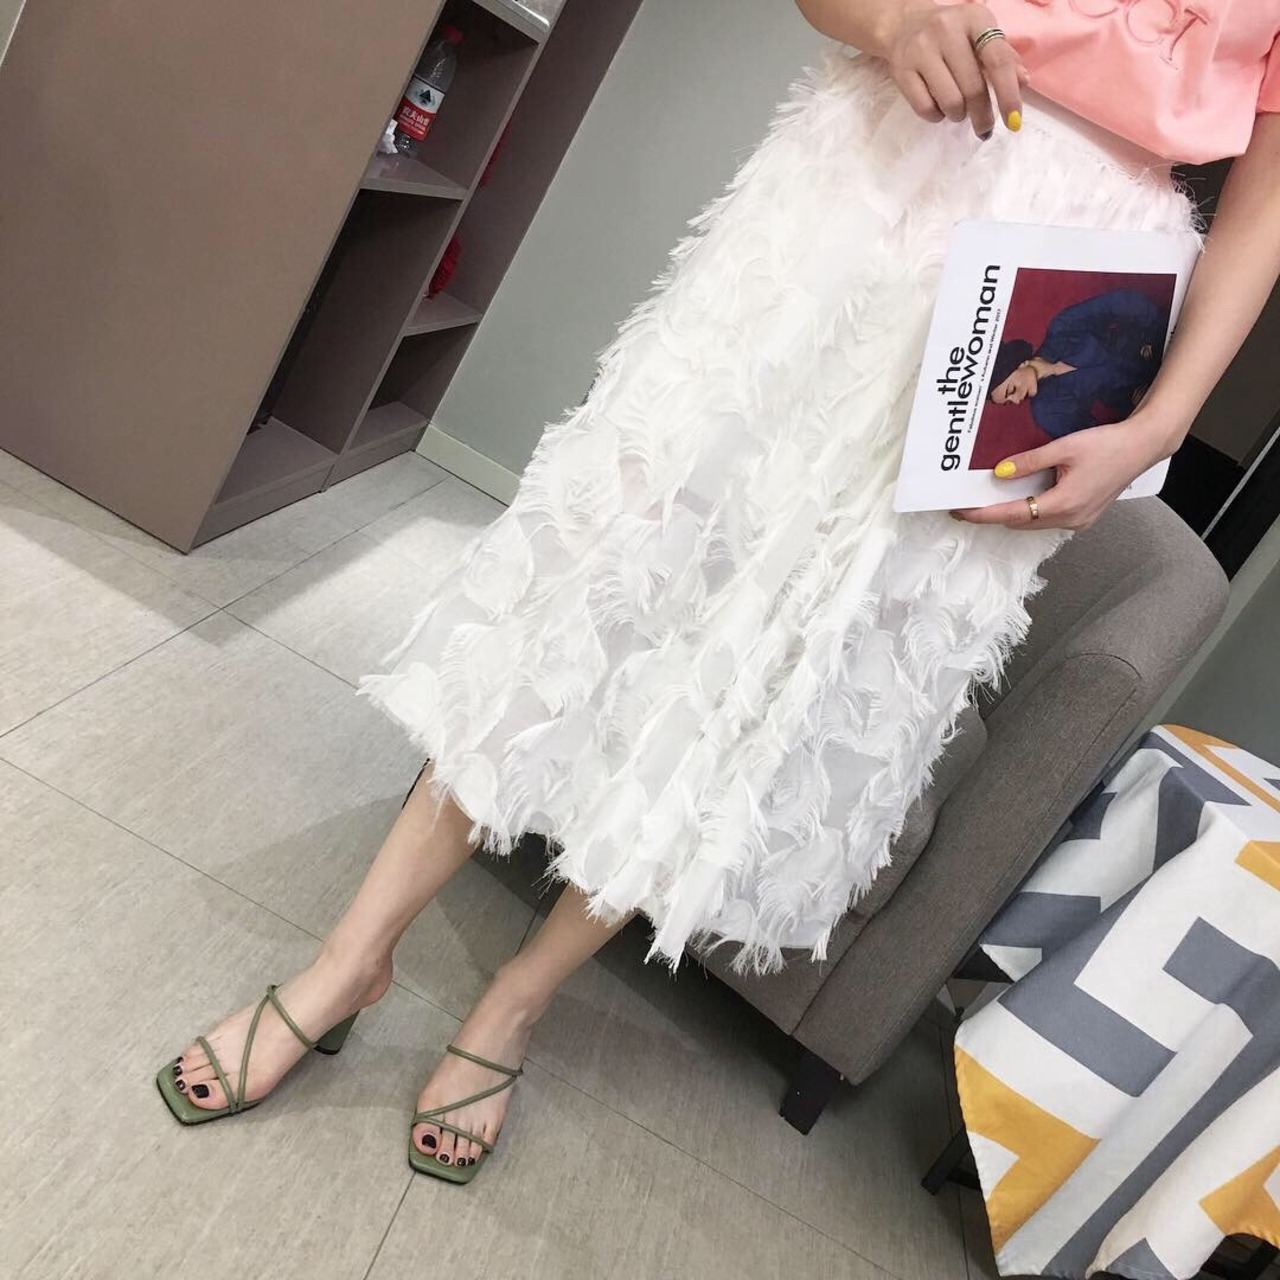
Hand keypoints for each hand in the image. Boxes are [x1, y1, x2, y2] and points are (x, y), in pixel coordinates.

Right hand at [887, 1, 1029, 138]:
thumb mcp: (980, 36)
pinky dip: (937, 117)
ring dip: (958, 115)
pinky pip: (925, 109)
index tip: (1014, 121)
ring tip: (958, 110)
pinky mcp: (902, 71)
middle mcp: (947, 30)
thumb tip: (1022, 83)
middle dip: (982, 115)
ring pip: (950, 102)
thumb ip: (1004, 58)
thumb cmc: (952, 35)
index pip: (997, 60)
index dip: (1008, 94)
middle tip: (985, 128)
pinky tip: (939, 108)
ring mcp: (922, 50)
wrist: (904, 26)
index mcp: (975, 19)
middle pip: (973, 88)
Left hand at [951, 417, 1180, 531]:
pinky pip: (1050, 518)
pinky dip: (1033, 509)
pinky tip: (1025, 494)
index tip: (961, 512)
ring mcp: (1079, 521)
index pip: (1010, 514)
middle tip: (971, 502)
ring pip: (1034, 522)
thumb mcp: (1063, 448)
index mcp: (1062, 504)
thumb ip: (1029, 461)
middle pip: (1020, 521)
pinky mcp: (1085, 517)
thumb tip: (1000, 473)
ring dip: (1014, 511)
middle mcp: (1070, 519)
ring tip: (992, 498)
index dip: (982, 514)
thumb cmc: (1108, 444)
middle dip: (994, 513)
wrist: (1142, 446)